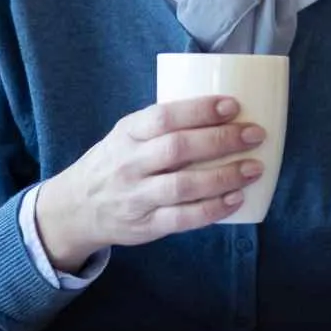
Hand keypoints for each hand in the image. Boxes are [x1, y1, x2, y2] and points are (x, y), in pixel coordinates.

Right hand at [34, 96, 263, 271]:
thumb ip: (163, 125)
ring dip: (224, 176)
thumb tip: (225, 110)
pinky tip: (236, 199)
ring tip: (254, 168)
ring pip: (183, 186)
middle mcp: (129, 164)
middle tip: (255, 134)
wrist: (75, 208)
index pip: (163, 117)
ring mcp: (136, 196)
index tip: (232, 105)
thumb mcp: (127, 135)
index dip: (199, 110)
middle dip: (222, 140)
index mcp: (127, 134)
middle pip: (178, 148)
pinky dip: (213, 209)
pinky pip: (183, 218)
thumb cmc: (116, 162)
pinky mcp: (145, 225)